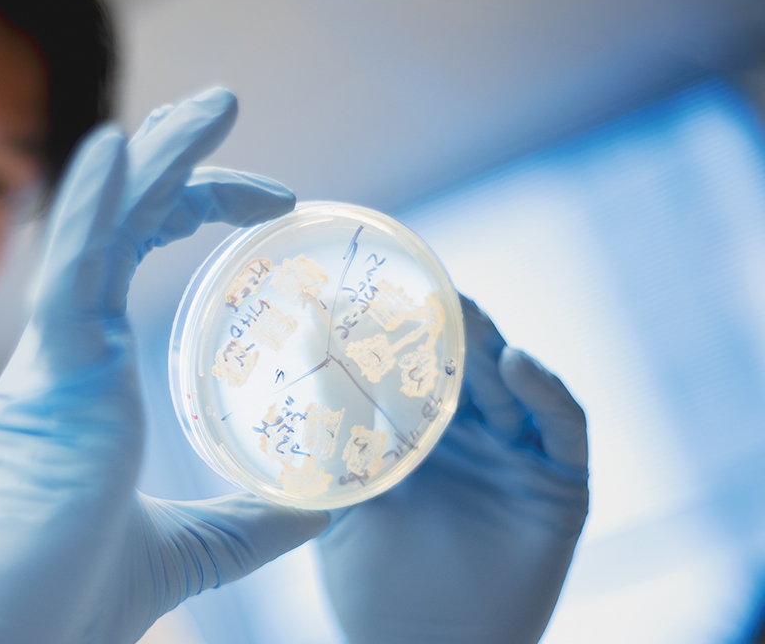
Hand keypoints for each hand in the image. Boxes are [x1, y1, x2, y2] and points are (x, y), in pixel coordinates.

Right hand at [0, 90, 327, 643]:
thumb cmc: (61, 601)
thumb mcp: (185, 550)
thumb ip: (246, 524)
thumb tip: (320, 508)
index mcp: (87, 374)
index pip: (138, 255)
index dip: (198, 211)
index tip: (271, 208)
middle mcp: (66, 351)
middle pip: (121, 222)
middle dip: (179, 162)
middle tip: (231, 109)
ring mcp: (53, 360)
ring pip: (97, 229)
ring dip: (153, 160)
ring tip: (211, 107)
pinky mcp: (46, 381)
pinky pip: (66, 274)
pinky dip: (90, 209)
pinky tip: (119, 149)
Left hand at [319, 296, 588, 643]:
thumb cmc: (371, 582)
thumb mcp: (341, 500)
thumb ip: (328, 436)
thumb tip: (300, 359)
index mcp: (414, 430)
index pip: (412, 364)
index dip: (397, 326)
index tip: (370, 283)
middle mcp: (468, 434)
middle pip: (463, 363)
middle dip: (444, 324)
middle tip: (418, 284)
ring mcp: (515, 456)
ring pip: (509, 383)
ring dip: (488, 345)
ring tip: (463, 313)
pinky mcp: (560, 487)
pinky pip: (564, 428)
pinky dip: (547, 392)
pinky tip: (518, 364)